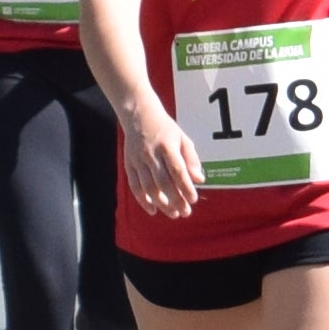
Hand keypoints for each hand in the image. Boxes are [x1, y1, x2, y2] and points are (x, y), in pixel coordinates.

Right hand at [112, 102, 202, 223]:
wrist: (138, 116)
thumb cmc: (165, 129)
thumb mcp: (182, 138)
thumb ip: (191, 158)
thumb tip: (199, 179)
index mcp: (167, 146)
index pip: (177, 170)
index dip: (185, 187)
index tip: (193, 200)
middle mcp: (151, 154)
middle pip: (163, 182)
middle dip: (175, 200)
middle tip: (185, 212)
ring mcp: (138, 160)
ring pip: (149, 187)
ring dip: (161, 203)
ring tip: (174, 214)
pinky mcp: (129, 165)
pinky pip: (135, 186)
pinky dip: (143, 200)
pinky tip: (153, 210)